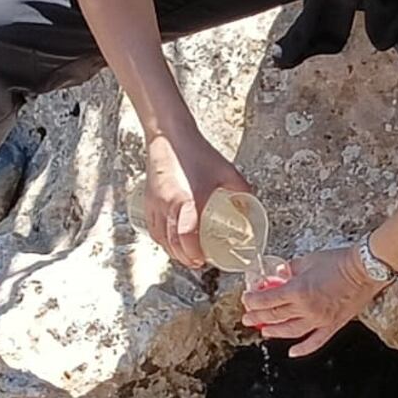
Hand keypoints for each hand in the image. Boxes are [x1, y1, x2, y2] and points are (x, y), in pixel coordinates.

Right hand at [143, 131, 250, 268]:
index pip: (185, 236)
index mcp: (183, 200)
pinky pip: (153, 228)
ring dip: (174, 250)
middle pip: (171, 243)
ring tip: (188, 255)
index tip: (203, 260)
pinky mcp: (147, 201)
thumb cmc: (194, 151)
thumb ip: (241, 191)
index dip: (193, 253)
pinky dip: (163, 239)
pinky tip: (172, 240)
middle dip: (185, 257)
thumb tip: (250, 207)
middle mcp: (164, 205)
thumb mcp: (226, 172)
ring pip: (160, 238)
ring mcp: (153, 204)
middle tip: (199, 262)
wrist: (169, 135)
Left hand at [240, 246, 390, 357]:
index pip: (267, 300)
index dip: (253, 301)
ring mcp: (319, 320)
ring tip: (265, 331)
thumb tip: (280, 274)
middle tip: (248, 318)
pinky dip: (303, 349)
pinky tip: (292, 352)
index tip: (247, 300)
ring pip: (290, 332)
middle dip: (257, 317)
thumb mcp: (308, 260)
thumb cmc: (339, 262)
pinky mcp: (332, 325)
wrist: (364, 269)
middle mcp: (306, 309)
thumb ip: (291, 269)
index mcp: (297, 291)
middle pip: (274, 317)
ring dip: (274, 332)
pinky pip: (315, 342)